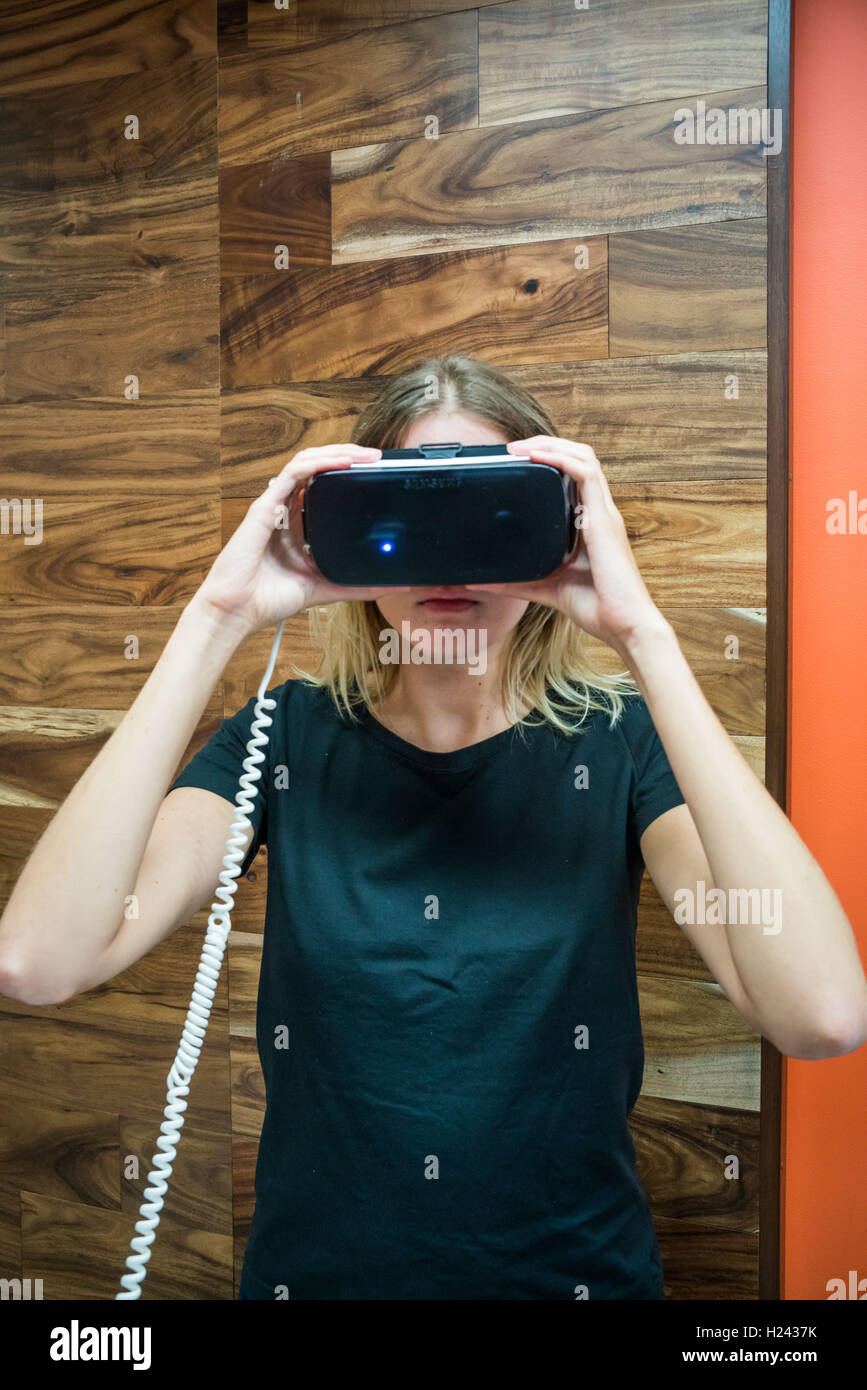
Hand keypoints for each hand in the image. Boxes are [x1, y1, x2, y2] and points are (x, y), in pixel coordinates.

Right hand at [193, 444, 409, 635]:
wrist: (239, 611)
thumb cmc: (270, 599)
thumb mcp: (324, 588)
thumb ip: (356, 585)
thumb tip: (392, 587)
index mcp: (297, 525)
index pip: (322, 486)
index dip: (346, 474)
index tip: (375, 474)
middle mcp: (285, 510)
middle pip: (316, 468)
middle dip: (346, 455)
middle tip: (375, 457)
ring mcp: (274, 505)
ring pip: (306, 463)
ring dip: (336, 453)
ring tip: (364, 454)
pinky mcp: (265, 507)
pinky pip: (293, 473)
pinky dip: (318, 463)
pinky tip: (341, 462)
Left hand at [467, 435, 665, 652]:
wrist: (624, 626)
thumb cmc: (597, 608)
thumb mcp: (546, 589)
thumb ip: (515, 582)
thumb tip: (478, 582)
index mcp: (591, 524)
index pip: (575, 476)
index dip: (550, 461)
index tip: (517, 461)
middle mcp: (600, 513)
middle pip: (580, 458)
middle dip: (547, 444)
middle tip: (514, 447)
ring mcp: (605, 513)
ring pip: (584, 457)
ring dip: (552, 444)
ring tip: (520, 446)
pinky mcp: (604, 519)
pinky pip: (585, 473)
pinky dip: (560, 458)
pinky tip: (536, 456)